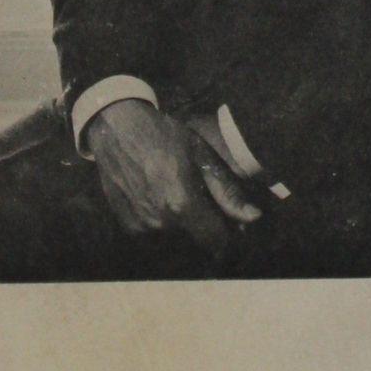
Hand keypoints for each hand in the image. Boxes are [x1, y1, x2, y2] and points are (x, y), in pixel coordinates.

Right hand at [84, 97, 261, 251]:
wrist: (117, 129)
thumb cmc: (163, 136)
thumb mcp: (202, 156)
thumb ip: (227, 192)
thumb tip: (253, 217)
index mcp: (182, 204)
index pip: (215, 240)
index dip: (226, 233)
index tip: (228, 222)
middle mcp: (160, 222)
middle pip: (196, 241)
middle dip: (205, 227)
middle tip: (203, 202)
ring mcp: (141, 226)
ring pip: (176, 239)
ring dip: (183, 227)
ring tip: (180, 196)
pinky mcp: (127, 225)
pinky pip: (155, 234)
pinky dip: (163, 223)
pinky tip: (161, 197)